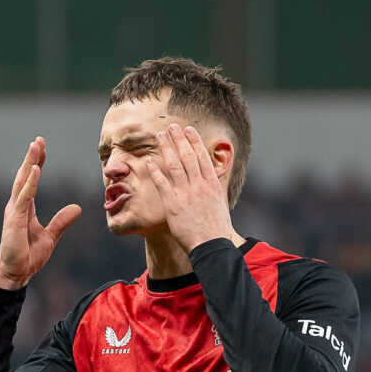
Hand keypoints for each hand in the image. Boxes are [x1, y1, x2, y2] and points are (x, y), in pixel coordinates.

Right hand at [0, 137, 81, 289]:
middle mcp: (17, 206)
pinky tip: (35, 170)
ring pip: (23, 182)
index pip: (31, 180)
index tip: (42, 148)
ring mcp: (14, 211)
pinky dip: (30, 183)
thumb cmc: (28, 256)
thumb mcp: (50, 236)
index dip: (37, 163)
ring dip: (29, 163)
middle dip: (32, 157)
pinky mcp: (14, 219)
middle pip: (25, 176)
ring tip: (35, 146)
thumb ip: (61, 221)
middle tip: (39, 140)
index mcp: (24, 208)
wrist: (17, 273)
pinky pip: (24, 197)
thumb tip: (77, 208)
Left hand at [145, 124, 234, 251]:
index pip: (202, 157)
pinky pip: (162, 183)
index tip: (188, 130)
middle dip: (179, 139)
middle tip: (171, 126)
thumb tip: (213, 181)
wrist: (211, 245)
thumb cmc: (217, 229)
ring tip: (160, 136)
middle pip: (187, 156)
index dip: (194, 141)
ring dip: (166, 148)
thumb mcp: (220, 204)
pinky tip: (149, 161)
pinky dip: (155, 171)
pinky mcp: (173, 204)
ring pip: (174, 165)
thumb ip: (214, 190)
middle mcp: (199, 185)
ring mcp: (185, 193)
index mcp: (212, 184)